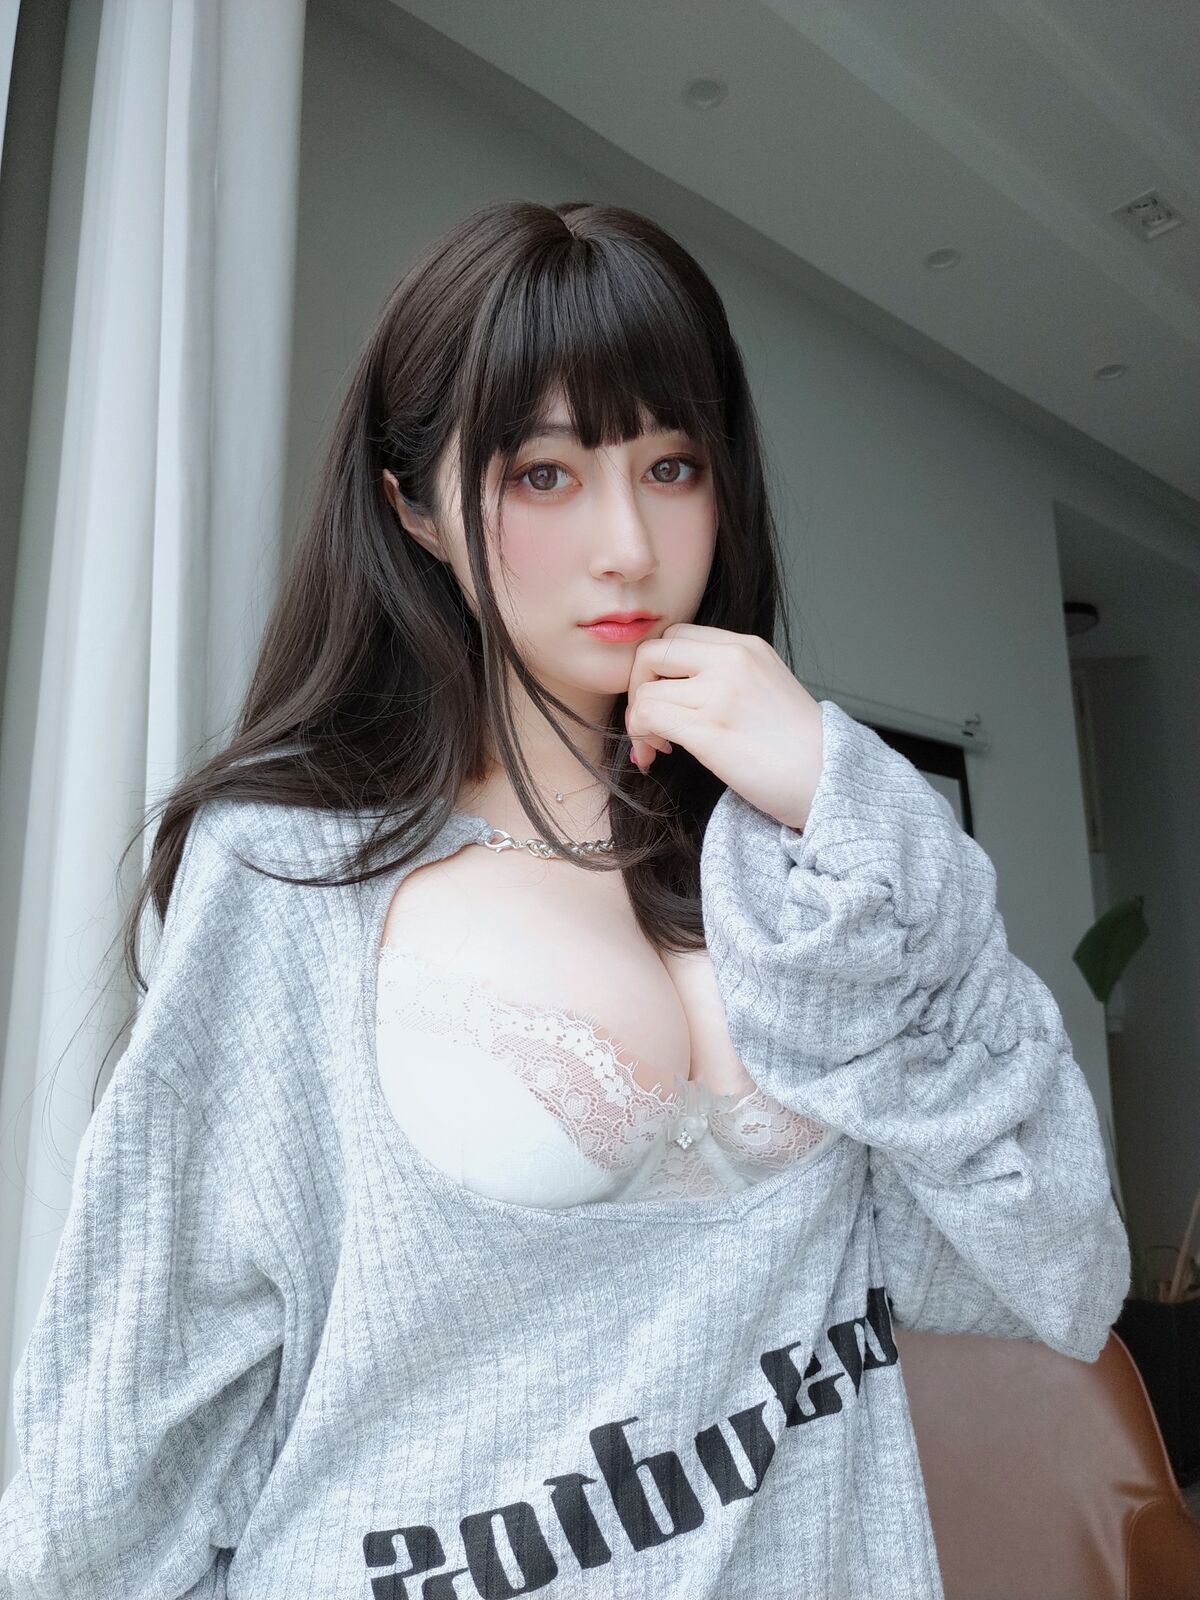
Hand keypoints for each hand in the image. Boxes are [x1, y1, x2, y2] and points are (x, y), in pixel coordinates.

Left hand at [623, 623, 824, 830]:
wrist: (828, 778)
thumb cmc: (799, 748)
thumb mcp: (766, 688)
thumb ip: (727, 676)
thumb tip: (678, 690)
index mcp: (746, 647)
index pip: (676, 636)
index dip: (658, 669)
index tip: (667, 700)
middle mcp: (732, 660)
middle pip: (652, 652)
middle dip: (637, 688)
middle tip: (650, 722)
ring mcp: (719, 692)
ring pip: (645, 690)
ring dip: (638, 721)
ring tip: (657, 746)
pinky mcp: (709, 728)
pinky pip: (648, 716)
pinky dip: (641, 737)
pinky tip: (658, 755)